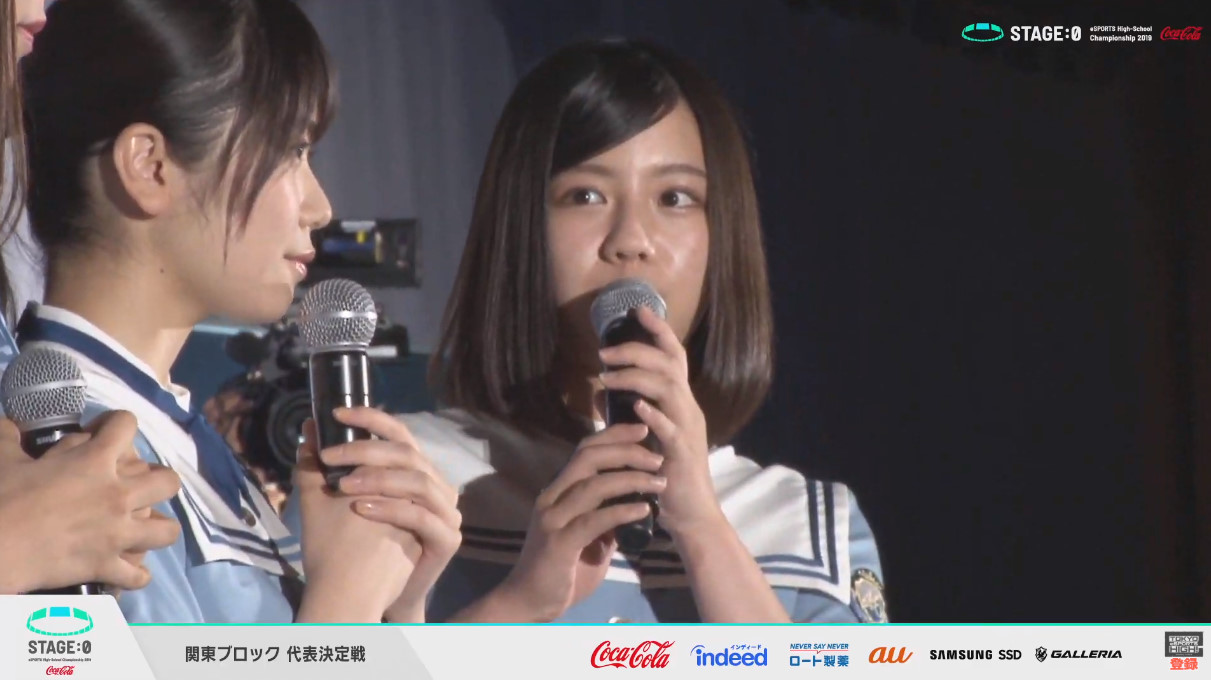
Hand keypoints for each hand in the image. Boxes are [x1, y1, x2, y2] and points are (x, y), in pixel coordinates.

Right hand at [0, 411, 180, 593]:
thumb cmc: (0, 499)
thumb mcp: (3, 458)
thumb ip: (10, 437)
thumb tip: (9, 425)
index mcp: (95, 460)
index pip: (126, 425)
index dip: (116, 423)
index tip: (101, 432)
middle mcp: (118, 494)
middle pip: (167, 481)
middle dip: (159, 479)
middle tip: (136, 484)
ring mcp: (118, 532)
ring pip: (166, 530)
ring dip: (159, 529)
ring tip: (144, 527)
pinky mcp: (107, 565)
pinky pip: (138, 575)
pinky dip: (135, 575)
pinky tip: (127, 570)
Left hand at [323, 407, 461, 622]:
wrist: (377, 597)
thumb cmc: (359, 547)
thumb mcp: (332, 502)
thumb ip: (320, 469)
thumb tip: (308, 431)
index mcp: (414, 471)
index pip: (400, 434)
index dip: (371, 419)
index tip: (336, 414)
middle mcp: (436, 486)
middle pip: (408, 453)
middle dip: (366, 451)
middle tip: (329, 457)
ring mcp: (446, 513)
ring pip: (418, 481)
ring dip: (378, 478)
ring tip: (343, 485)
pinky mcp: (447, 539)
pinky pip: (422, 517)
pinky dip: (391, 509)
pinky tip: (361, 509)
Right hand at [486, 424, 664, 621]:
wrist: (529, 602)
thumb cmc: (560, 569)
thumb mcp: (587, 537)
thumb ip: (603, 516)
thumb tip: (632, 503)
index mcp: (557, 491)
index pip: (584, 450)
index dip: (613, 435)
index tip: (643, 430)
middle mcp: (551, 498)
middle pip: (588, 458)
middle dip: (625, 450)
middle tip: (657, 455)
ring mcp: (552, 519)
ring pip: (593, 486)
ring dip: (631, 479)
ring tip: (659, 482)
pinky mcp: (558, 543)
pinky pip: (594, 520)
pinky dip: (621, 511)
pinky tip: (643, 509)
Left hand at [597, 305, 725, 538]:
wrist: (690, 512)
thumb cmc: (666, 472)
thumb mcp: (649, 434)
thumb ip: (632, 410)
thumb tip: (604, 391)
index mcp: (681, 401)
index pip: (673, 357)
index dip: (659, 331)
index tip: (638, 310)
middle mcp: (688, 408)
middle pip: (668, 364)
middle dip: (635, 352)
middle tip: (604, 353)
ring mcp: (687, 428)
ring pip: (668, 388)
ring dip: (635, 378)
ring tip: (606, 376)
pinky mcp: (682, 453)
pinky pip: (671, 428)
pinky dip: (654, 414)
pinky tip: (636, 406)